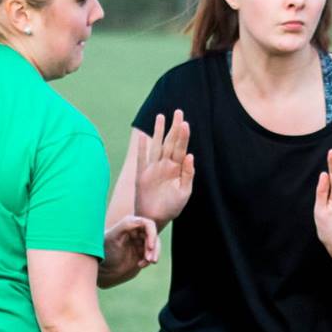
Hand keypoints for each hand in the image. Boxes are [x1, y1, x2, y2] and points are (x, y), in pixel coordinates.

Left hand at [100, 214, 157, 282]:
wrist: (103, 268)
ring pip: (155, 245)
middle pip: (154, 236)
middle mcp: (137, 231)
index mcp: (130, 223)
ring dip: (154, 254)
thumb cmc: (105, 251)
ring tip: (146, 263)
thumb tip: (140, 220)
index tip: (150, 247)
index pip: (148, 224)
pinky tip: (140, 265)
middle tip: (149, 260)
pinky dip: (148, 260)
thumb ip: (125, 226)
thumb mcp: (112, 237)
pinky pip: (152, 254)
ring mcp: (140, 241)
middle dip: (154, 248)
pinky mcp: (142, 252)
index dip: (152, 234)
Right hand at [134, 111, 194, 225]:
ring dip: (158, 132)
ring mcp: (153, 169)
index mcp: (177, 169)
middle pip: (170, 143)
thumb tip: (190, 155)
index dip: (183, 136)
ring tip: (161, 116)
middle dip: (174, 127)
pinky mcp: (142, 175)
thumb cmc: (171, 207)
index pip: (181, 148)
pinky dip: (141, 147)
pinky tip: (142, 135)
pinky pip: (142, 158)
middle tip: (179, 112)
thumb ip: (188, 174)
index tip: (185, 123)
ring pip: (156, 146)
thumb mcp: (184, 192)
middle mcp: (165, 166)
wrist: (155, 219)